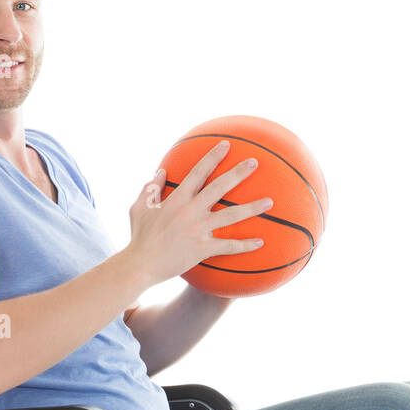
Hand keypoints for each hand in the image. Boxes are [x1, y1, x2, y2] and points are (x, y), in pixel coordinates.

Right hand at [126, 139, 272, 286]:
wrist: (140, 265)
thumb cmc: (140, 237)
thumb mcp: (139, 208)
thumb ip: (150, 188)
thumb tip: (160, 171)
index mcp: (177, 198)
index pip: (198, 172)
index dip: (213, 157)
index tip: (226, 145)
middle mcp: (191, 211)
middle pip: (220, 187)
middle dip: (239, 173)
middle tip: (255, 162)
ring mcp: (198, 230)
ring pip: (231, 215)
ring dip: (252, 208)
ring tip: (270, 202)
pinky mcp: (202, 249)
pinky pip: (228, 246)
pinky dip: (245, 245)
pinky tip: (260, 242)